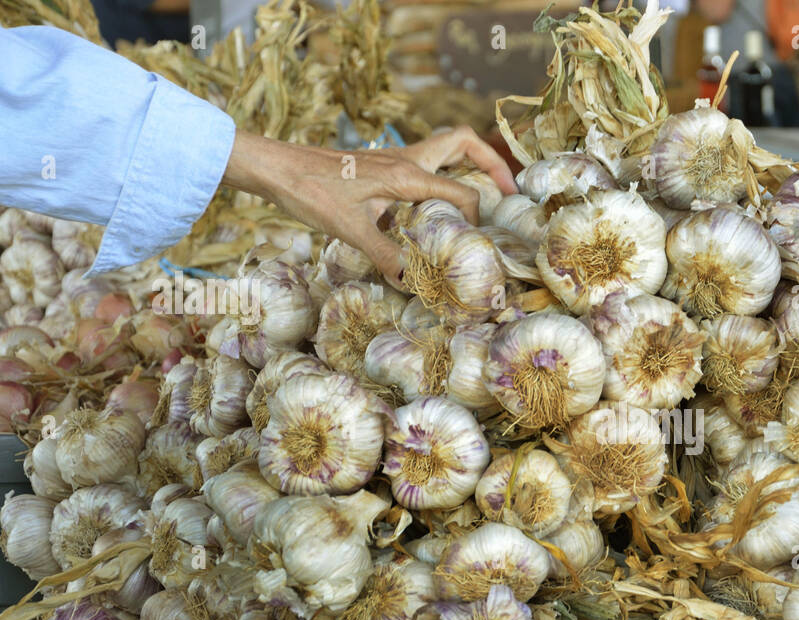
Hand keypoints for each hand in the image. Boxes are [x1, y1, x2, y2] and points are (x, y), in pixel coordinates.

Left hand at [222, 126, 517, 286]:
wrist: (276, 168)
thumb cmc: (311, 193)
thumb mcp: (349, 230)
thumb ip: (386, 256)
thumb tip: (413, 283)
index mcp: (406, 174)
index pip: (461, 190)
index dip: (479, 215)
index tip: (481, 240)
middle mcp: (407, 160)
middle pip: (464, 143)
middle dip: (492, 163)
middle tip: (508, 192)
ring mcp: (394, 160)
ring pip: (445, 149)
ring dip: (468, 167)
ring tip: (481, 199)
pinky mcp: (381, 167)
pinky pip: (425, 165)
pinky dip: (440, 179)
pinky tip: (432, 212)